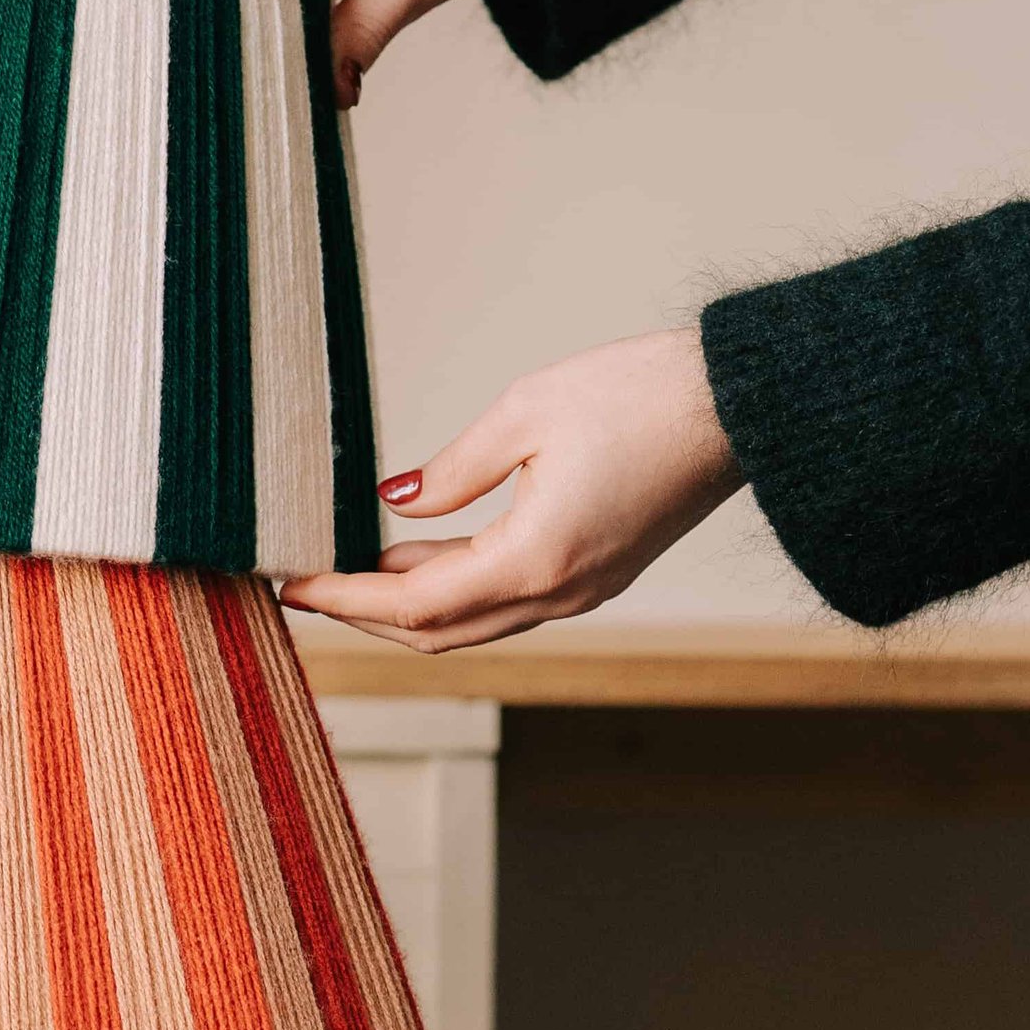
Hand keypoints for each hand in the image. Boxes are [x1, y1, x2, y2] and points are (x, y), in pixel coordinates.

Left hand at [282, 330, 743, 651]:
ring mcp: (581, 592)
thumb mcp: (526, 413)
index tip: (290, 584)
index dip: (344, 596)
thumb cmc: (642, 395)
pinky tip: (414, 551)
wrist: (739, 404)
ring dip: (405, 602)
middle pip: (436, 633)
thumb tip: (392, 504)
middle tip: (302, 586)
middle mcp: (559, 594)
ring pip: (470, 622)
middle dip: (363, 613)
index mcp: (536, 560)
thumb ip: (450, 471)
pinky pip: (504, 600)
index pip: (413, 603)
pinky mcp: (595, 574)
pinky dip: (451, 586)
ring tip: (344, 566)